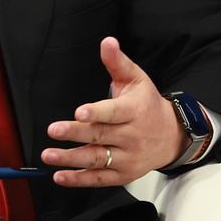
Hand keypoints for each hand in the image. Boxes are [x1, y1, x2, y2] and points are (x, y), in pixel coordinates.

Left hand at [40, 36, 188, 187]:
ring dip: (71, 159)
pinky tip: (60, 176)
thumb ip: (117, 62)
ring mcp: (127, 157)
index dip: (96, 113)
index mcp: (134, 111)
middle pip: (100, 135)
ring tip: (48, 155)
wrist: (171, 136)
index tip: (78, 112)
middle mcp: (131, 136)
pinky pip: (99, 178)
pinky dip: (79, 179)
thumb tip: (107, 41)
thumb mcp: (137, 79)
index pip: (114, 112)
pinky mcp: (122, 174)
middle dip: (75, 134)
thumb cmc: (148, 104)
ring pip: (97, 159)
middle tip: (53, 130)